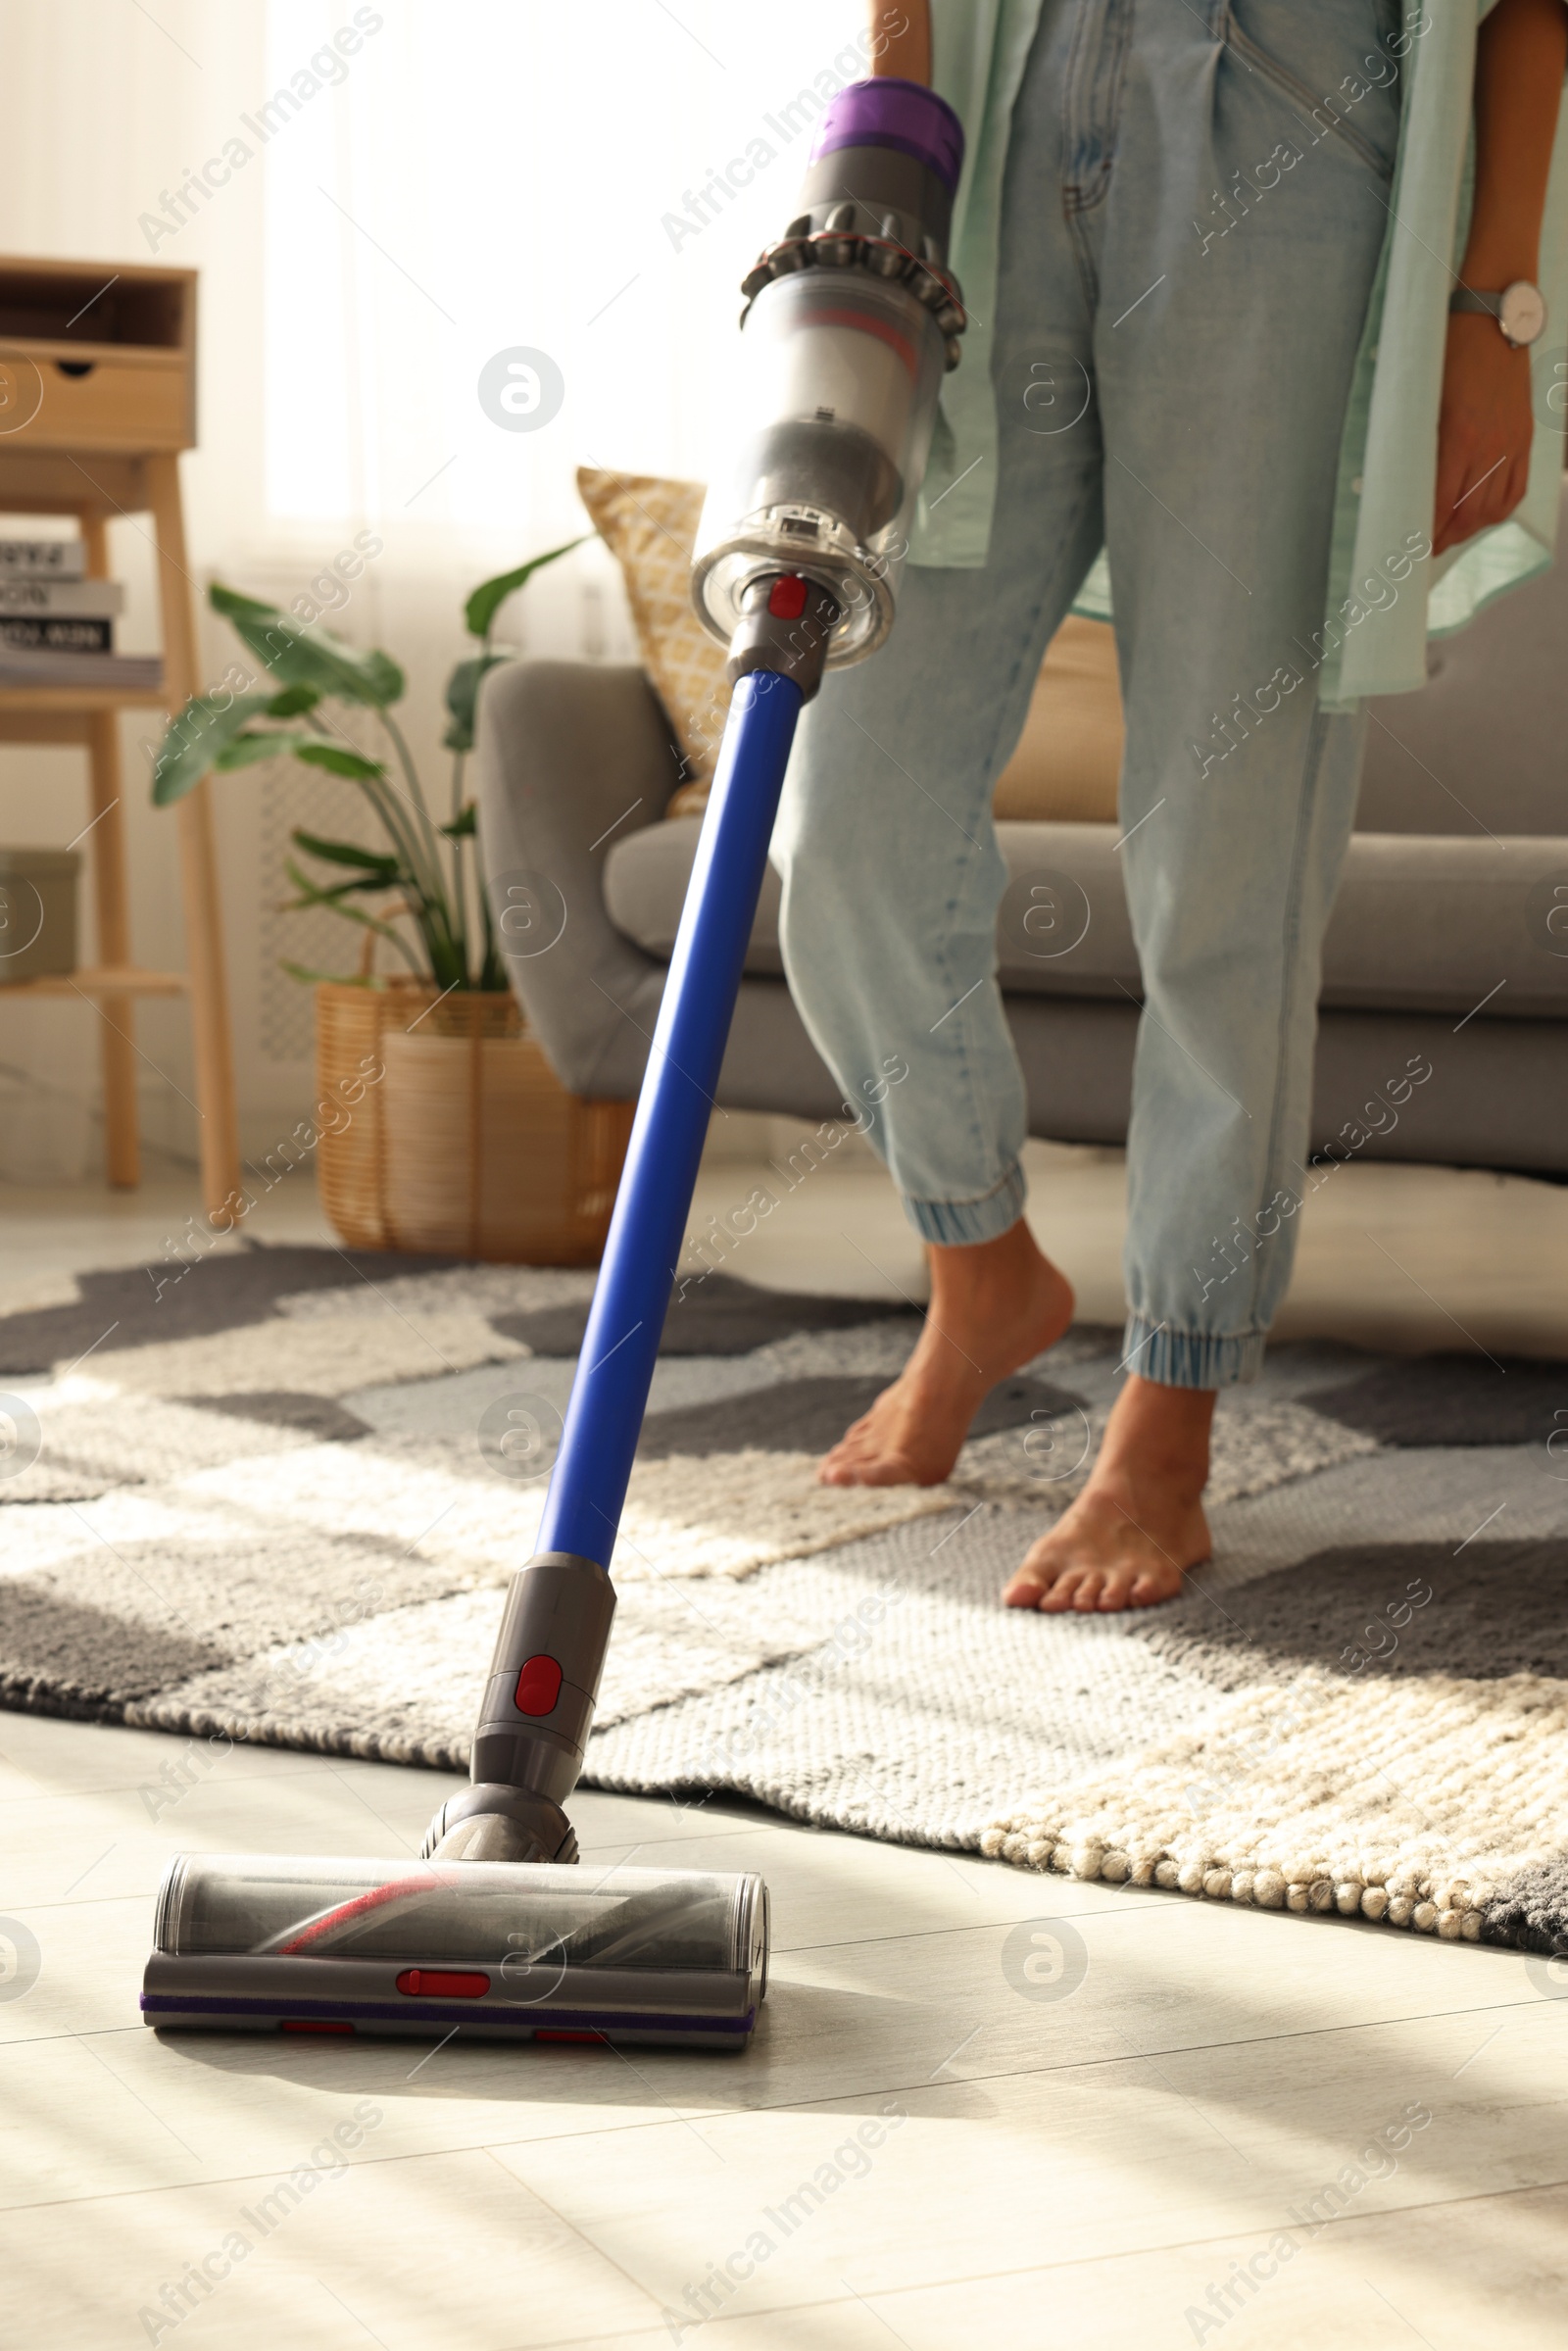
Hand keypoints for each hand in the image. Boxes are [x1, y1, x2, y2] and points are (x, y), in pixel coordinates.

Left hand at [1432, 311, 1534, 554]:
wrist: (1495, 321)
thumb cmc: (1450, 354)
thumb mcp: (1426, 400)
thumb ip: (1422, 445)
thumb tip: (1405, 485)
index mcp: (1459, 438)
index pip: (1440, 504)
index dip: (1425, 532)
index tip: (1408, 547)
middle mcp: (1490, 447)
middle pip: (1466, 515)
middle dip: (1444, 539)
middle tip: (1424, 551)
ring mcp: (1512, 445)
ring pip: (1492, 508)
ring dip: (1469, 530)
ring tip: (1449, 537)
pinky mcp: (1524, 439)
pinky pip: (1516, 490)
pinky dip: (1498, 512)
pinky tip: (1482, 518)